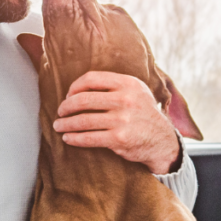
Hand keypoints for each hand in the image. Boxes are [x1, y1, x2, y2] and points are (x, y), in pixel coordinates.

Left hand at [52, 71, 180, 173]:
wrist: (162, 141)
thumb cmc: (143, 114)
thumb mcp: (136, 91)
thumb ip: (114, 85)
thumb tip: (80, 86)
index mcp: (127, 83)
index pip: (91, 79)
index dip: (74, 87)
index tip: (68, 96)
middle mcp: (125, 99)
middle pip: (83, 100)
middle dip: (65, 107)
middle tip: (60, 113)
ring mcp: (122, 120)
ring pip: (83, 120)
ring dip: (65, 124)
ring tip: (58, 126)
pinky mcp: (119, 139)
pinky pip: (89, 138)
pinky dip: (74, 138)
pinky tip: (67, 138)